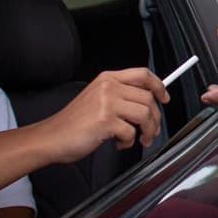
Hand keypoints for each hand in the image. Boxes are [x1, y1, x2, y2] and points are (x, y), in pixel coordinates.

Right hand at [46, 68, 168, 161]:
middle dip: (155, 119)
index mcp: (107, 79)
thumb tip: (147, 102)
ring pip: (145, 114)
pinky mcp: (106, 120)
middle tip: (150, 132)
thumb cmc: (73, 123)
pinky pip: (131, 132)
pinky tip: (118, 143)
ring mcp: (107, 102)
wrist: (52, 137)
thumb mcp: (97, 99)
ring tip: (139, 140)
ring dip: (147, 131)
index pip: (142, 74)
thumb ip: (119, 96)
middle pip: (148, 97)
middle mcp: (108, 87)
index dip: (158, 86)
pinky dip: (128, 142)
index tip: (164, 98)